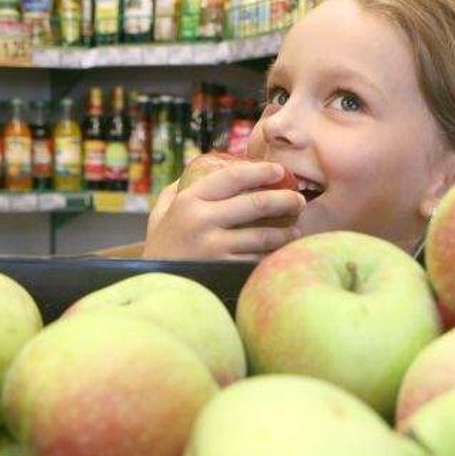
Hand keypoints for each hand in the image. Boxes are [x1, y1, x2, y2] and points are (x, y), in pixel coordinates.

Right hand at [143, 162, 304, 259]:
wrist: (156, 287)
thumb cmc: (162, 248)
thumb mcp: (160, 214)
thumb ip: (177, 190)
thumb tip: (200, 168)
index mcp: (189, 201)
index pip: (233, 177)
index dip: (261, 171)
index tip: (279, 171)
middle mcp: (202, 221)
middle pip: (257, 204)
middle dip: (286, 200)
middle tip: (298, 201)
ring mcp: (214, 248)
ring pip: (264, 235)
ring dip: (286, 233)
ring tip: (295, 231)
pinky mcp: (224, 271)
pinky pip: (258, 260)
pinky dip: (274, 256)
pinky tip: (281, 253)